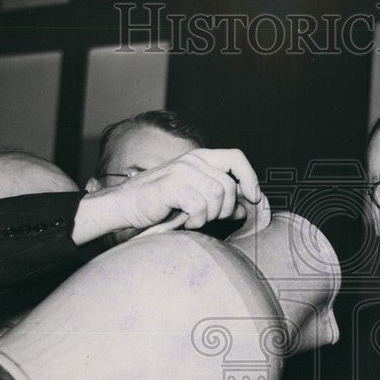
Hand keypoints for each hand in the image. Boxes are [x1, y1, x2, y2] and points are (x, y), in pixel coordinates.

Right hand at [72, 148, 261, 243]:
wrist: (125, 205)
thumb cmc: (160, 203)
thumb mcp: (195, 198)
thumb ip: (220, 199)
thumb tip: (246, 208)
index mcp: (200, 158)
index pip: (236, 158)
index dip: (250, 178)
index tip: (254, 198)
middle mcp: (193, 160)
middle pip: (230, 185)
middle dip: (227, 209)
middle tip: (211, 218)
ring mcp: (183, 171)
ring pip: (218, 196)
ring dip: (210, 216)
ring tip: (194, 219)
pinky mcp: (173, 186)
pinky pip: (200, 207)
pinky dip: (196, 220)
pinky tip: (185, 221)